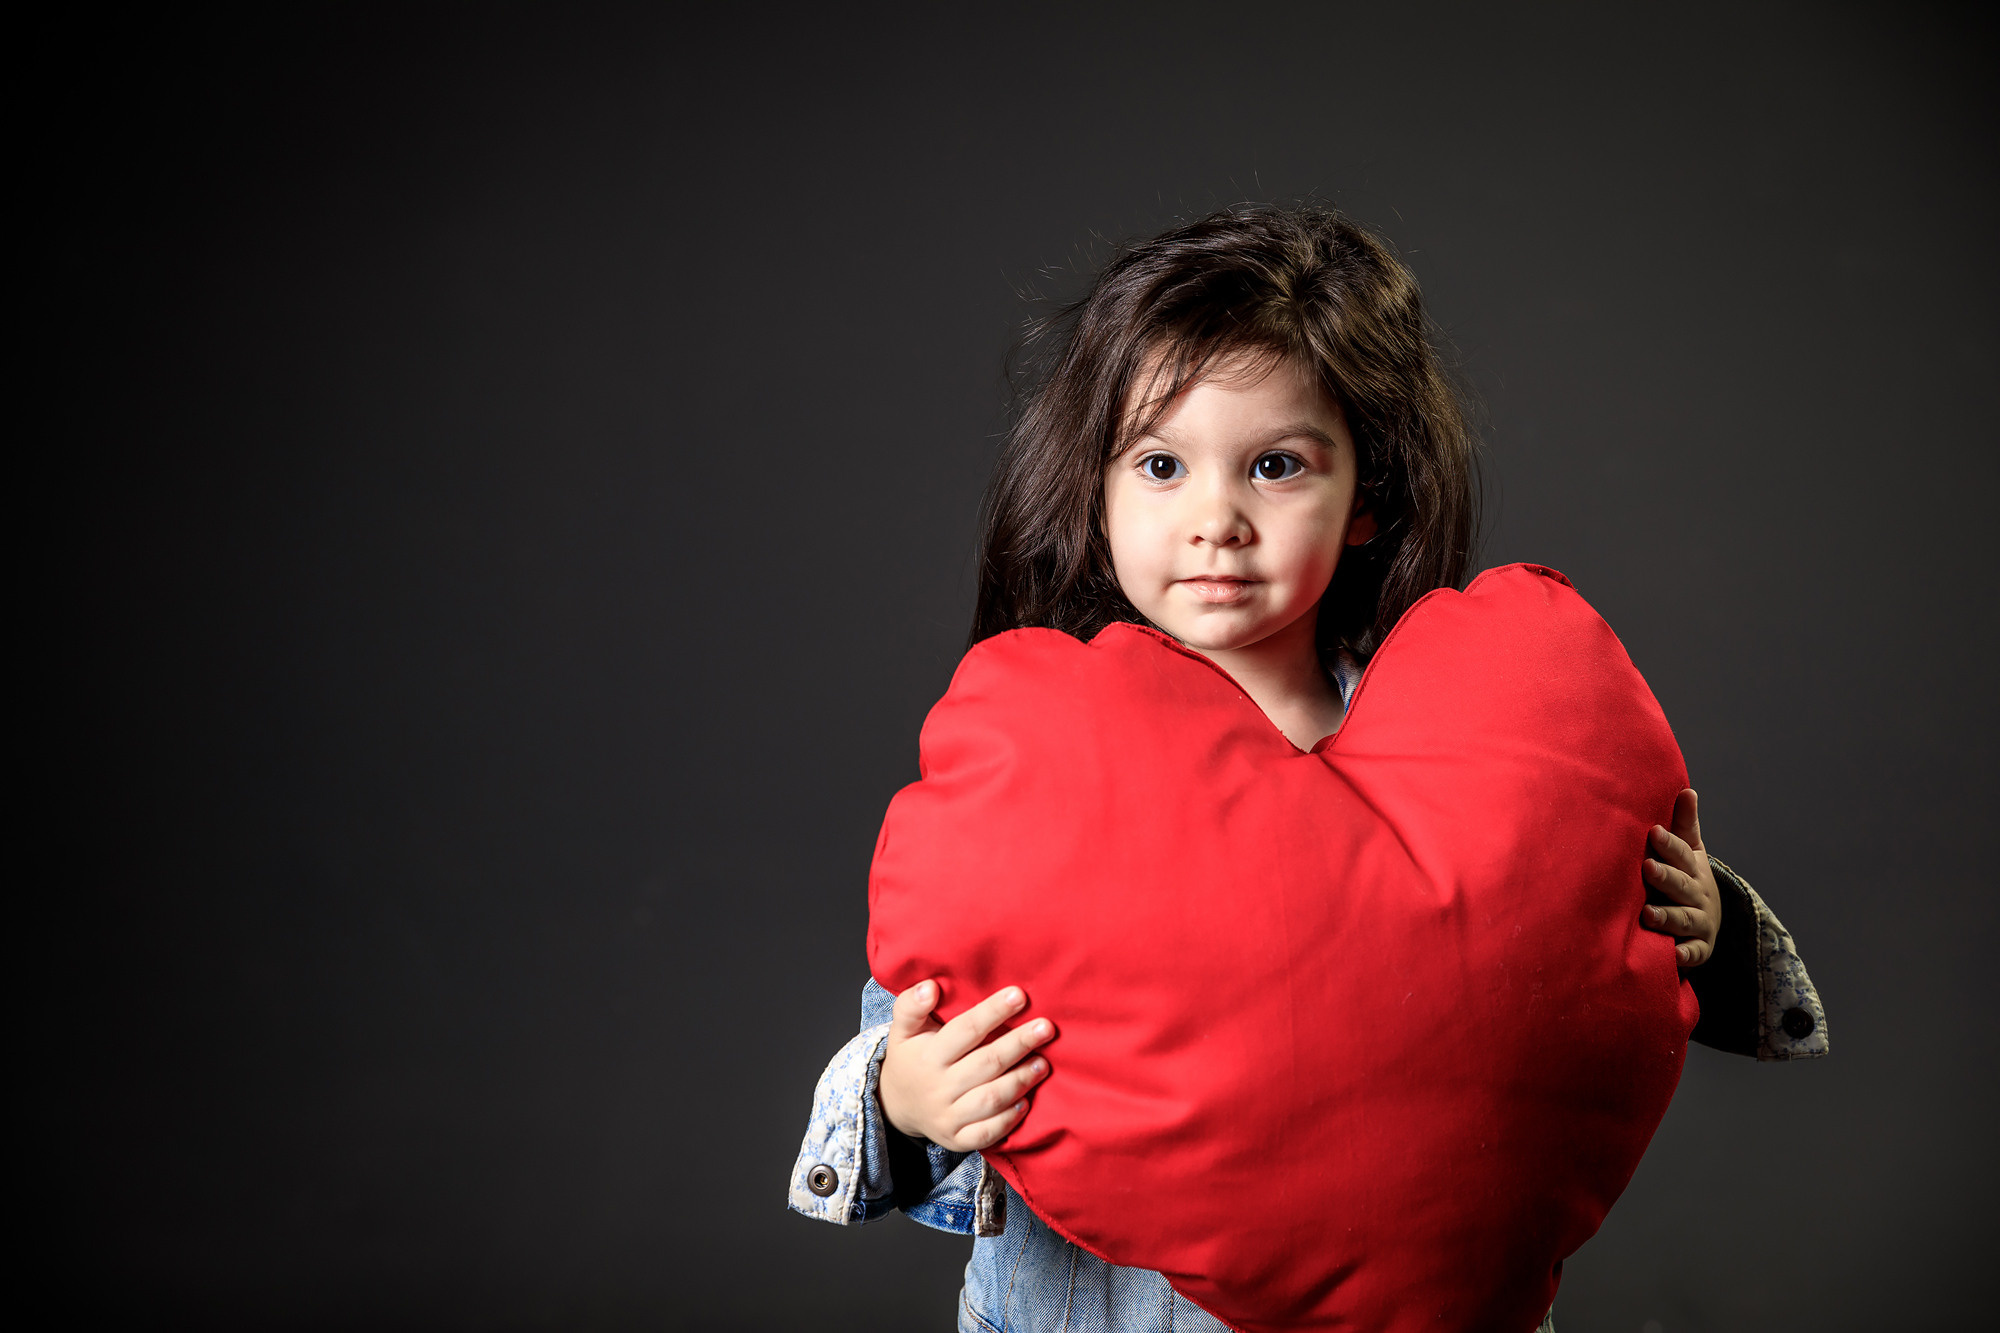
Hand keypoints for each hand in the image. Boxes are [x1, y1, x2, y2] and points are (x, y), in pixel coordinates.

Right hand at [877, 981, 1055, 1151]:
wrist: (895, 1104)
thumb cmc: (910, 1057)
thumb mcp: (902, 1029)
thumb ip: (911, 1005)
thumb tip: (930, 987)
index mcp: (928, 1056)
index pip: (965, 1030)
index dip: (993, 1012)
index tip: (1019, 995)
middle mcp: (939, 1087)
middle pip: (986, 1063)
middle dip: (1019, 1044)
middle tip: (1046, 1028)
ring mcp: (948, 1116)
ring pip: (991, 1099)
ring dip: (1020, 1080)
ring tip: (1043, 1063)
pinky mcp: (957, 1139)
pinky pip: (986, 1133)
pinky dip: (1008, 1119)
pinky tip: (1026, 1102)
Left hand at [1641, 787, 1720, 966]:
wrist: (1708, 922)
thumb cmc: (1688, 879)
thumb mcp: (1690, 852)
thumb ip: (1684, 824)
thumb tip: (1686, 789)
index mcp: (1694, 869)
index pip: (1682, 854)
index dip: (1669, 844)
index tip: (1653, 831)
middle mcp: (1698, 895)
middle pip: (1681, 886)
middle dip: (1665, 877)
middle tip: (1646, 867)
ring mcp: (1699, 923)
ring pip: (1683, 919)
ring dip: (1667, 917)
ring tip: (1647, 914)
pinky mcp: (1698, 949)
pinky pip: (1693, 954)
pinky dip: (1684, 955)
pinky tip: (1672, 955)